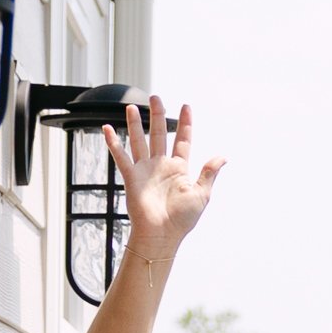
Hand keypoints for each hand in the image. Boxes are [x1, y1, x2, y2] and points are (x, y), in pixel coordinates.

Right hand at [104, 94, 222, 247]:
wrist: (162, 234)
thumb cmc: (182, 219)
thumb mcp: (202, 194)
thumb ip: (209, 173)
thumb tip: (223, 157)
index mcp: (180, 168)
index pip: (183, 140)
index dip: (185, 123)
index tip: (185, 106)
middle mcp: (161, 166)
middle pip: (159, 134)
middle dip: (158, 115)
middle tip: (155, 98)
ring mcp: (145, 170)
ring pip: (139, 140)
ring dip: (135, 124)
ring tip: (133, 106)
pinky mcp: (131, 177)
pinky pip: (121, 156)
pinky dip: (113, 142)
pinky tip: (107, 128)